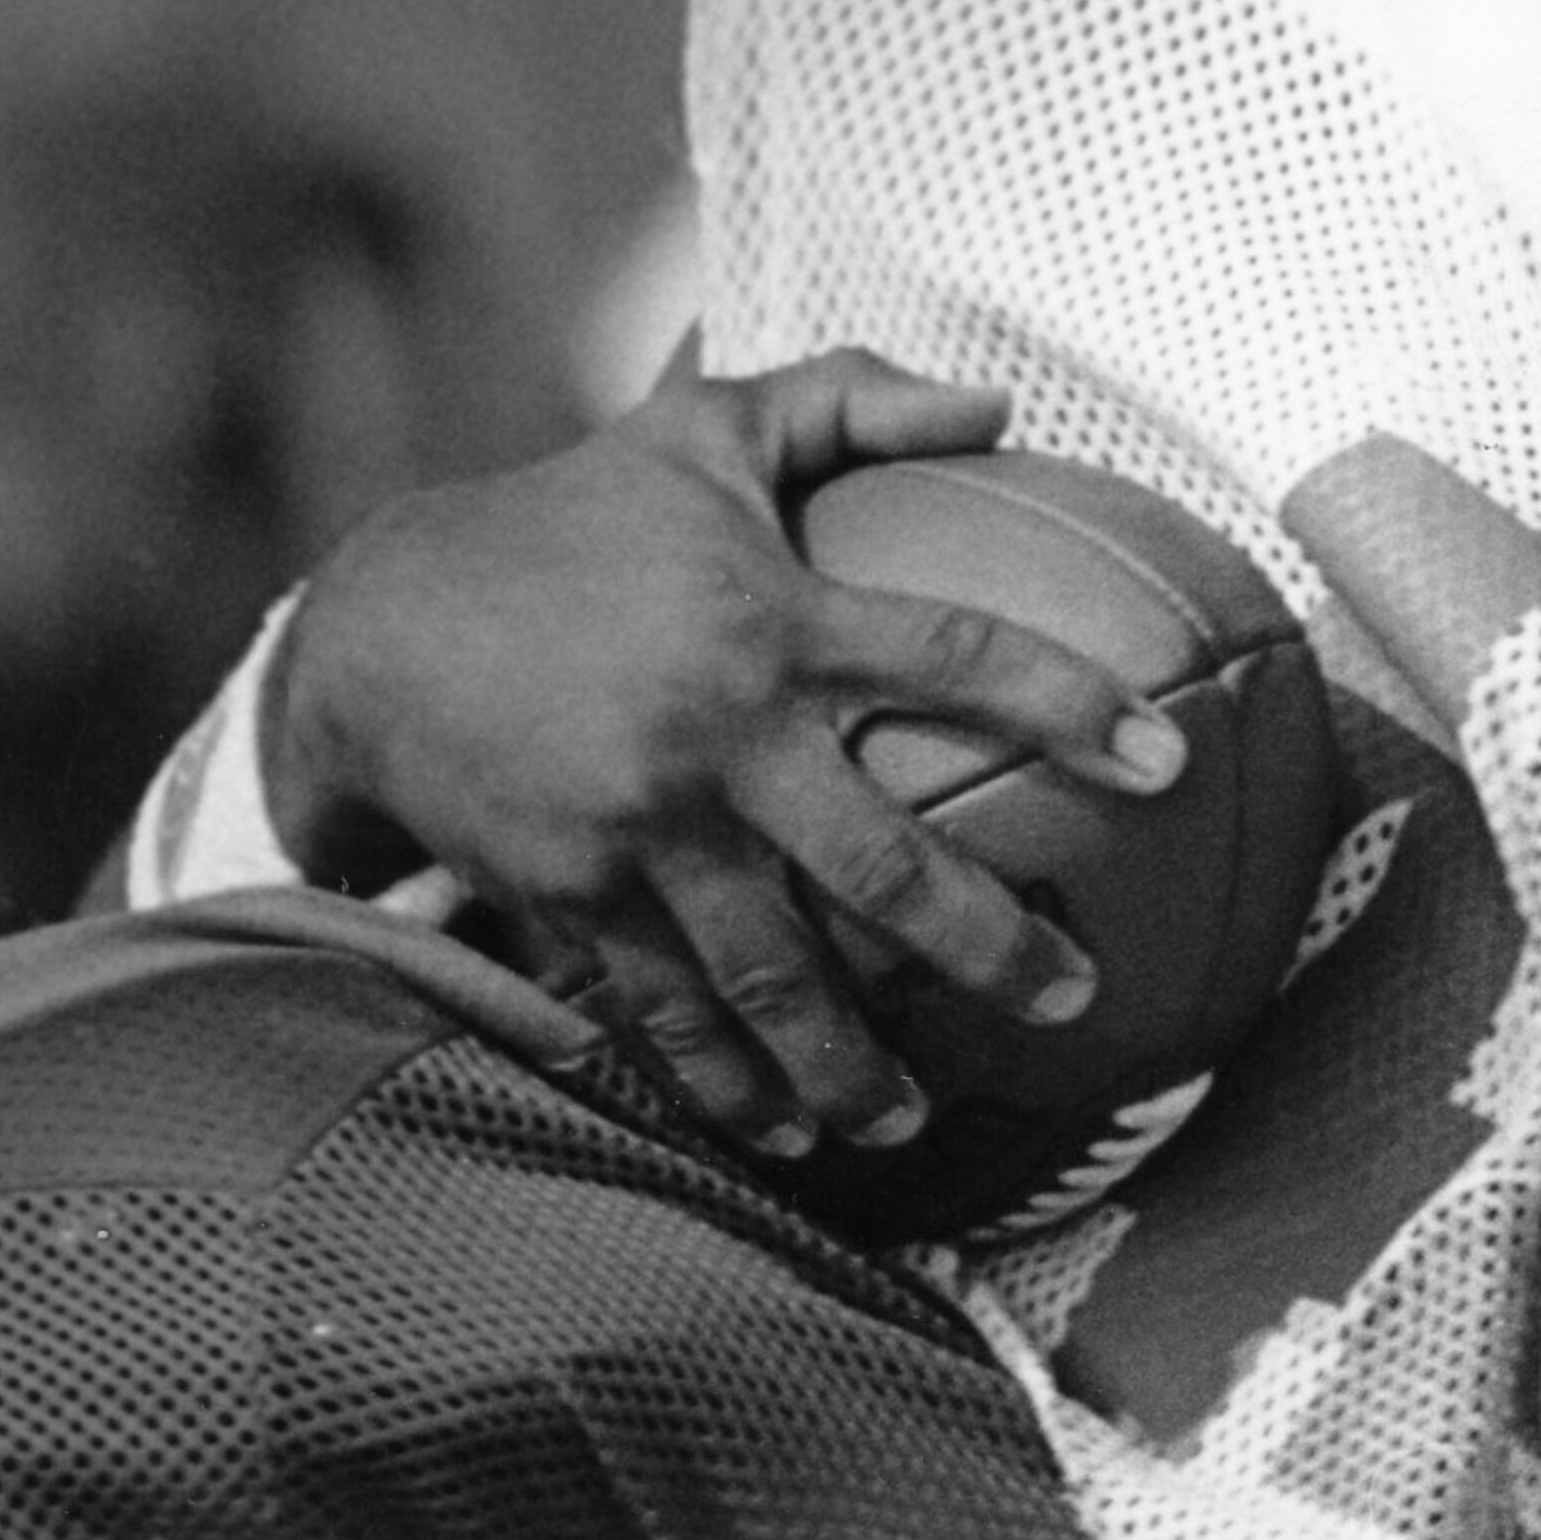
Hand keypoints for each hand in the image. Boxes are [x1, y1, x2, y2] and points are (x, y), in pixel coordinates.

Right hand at [266, 349, 1188, 1148]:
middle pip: (882, 866)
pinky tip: (785, 1135)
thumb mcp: (699, 433)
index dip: (1070, 704)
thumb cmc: (565, 525)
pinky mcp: (580, 896)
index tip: (1166, 760)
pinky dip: (728, 1084)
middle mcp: (722, 737)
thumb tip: (995, 404)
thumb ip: (845, 405)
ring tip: (912, 1119)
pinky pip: (671, 1010)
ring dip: (852, 1061)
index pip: (955, 658)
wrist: (374, 632)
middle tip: (1071, 999)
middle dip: (987, 945)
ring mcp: (648, 829)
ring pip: (774, 974)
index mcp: (774, 621)